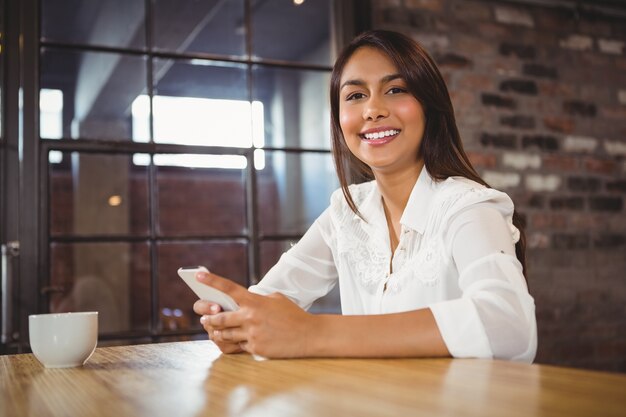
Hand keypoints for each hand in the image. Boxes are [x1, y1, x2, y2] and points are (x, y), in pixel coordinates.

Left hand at [192, 271, 314, 357]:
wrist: (309, 335)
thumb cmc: (293, 315)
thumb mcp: (276, 299)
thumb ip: (258, 299)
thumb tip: (245, 303)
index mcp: (255, 301)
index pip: (229, 288)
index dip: (212, 280)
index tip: (198, 275)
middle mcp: (250, 317)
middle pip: (220, 318)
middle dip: (209, 319)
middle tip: (204, 318)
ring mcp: (252, 334)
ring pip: (226, 334)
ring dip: (218, 332)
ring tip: (213, 330)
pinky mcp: (256, 349)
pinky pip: (239, 346)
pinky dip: (236, 343)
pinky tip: (236, 341)